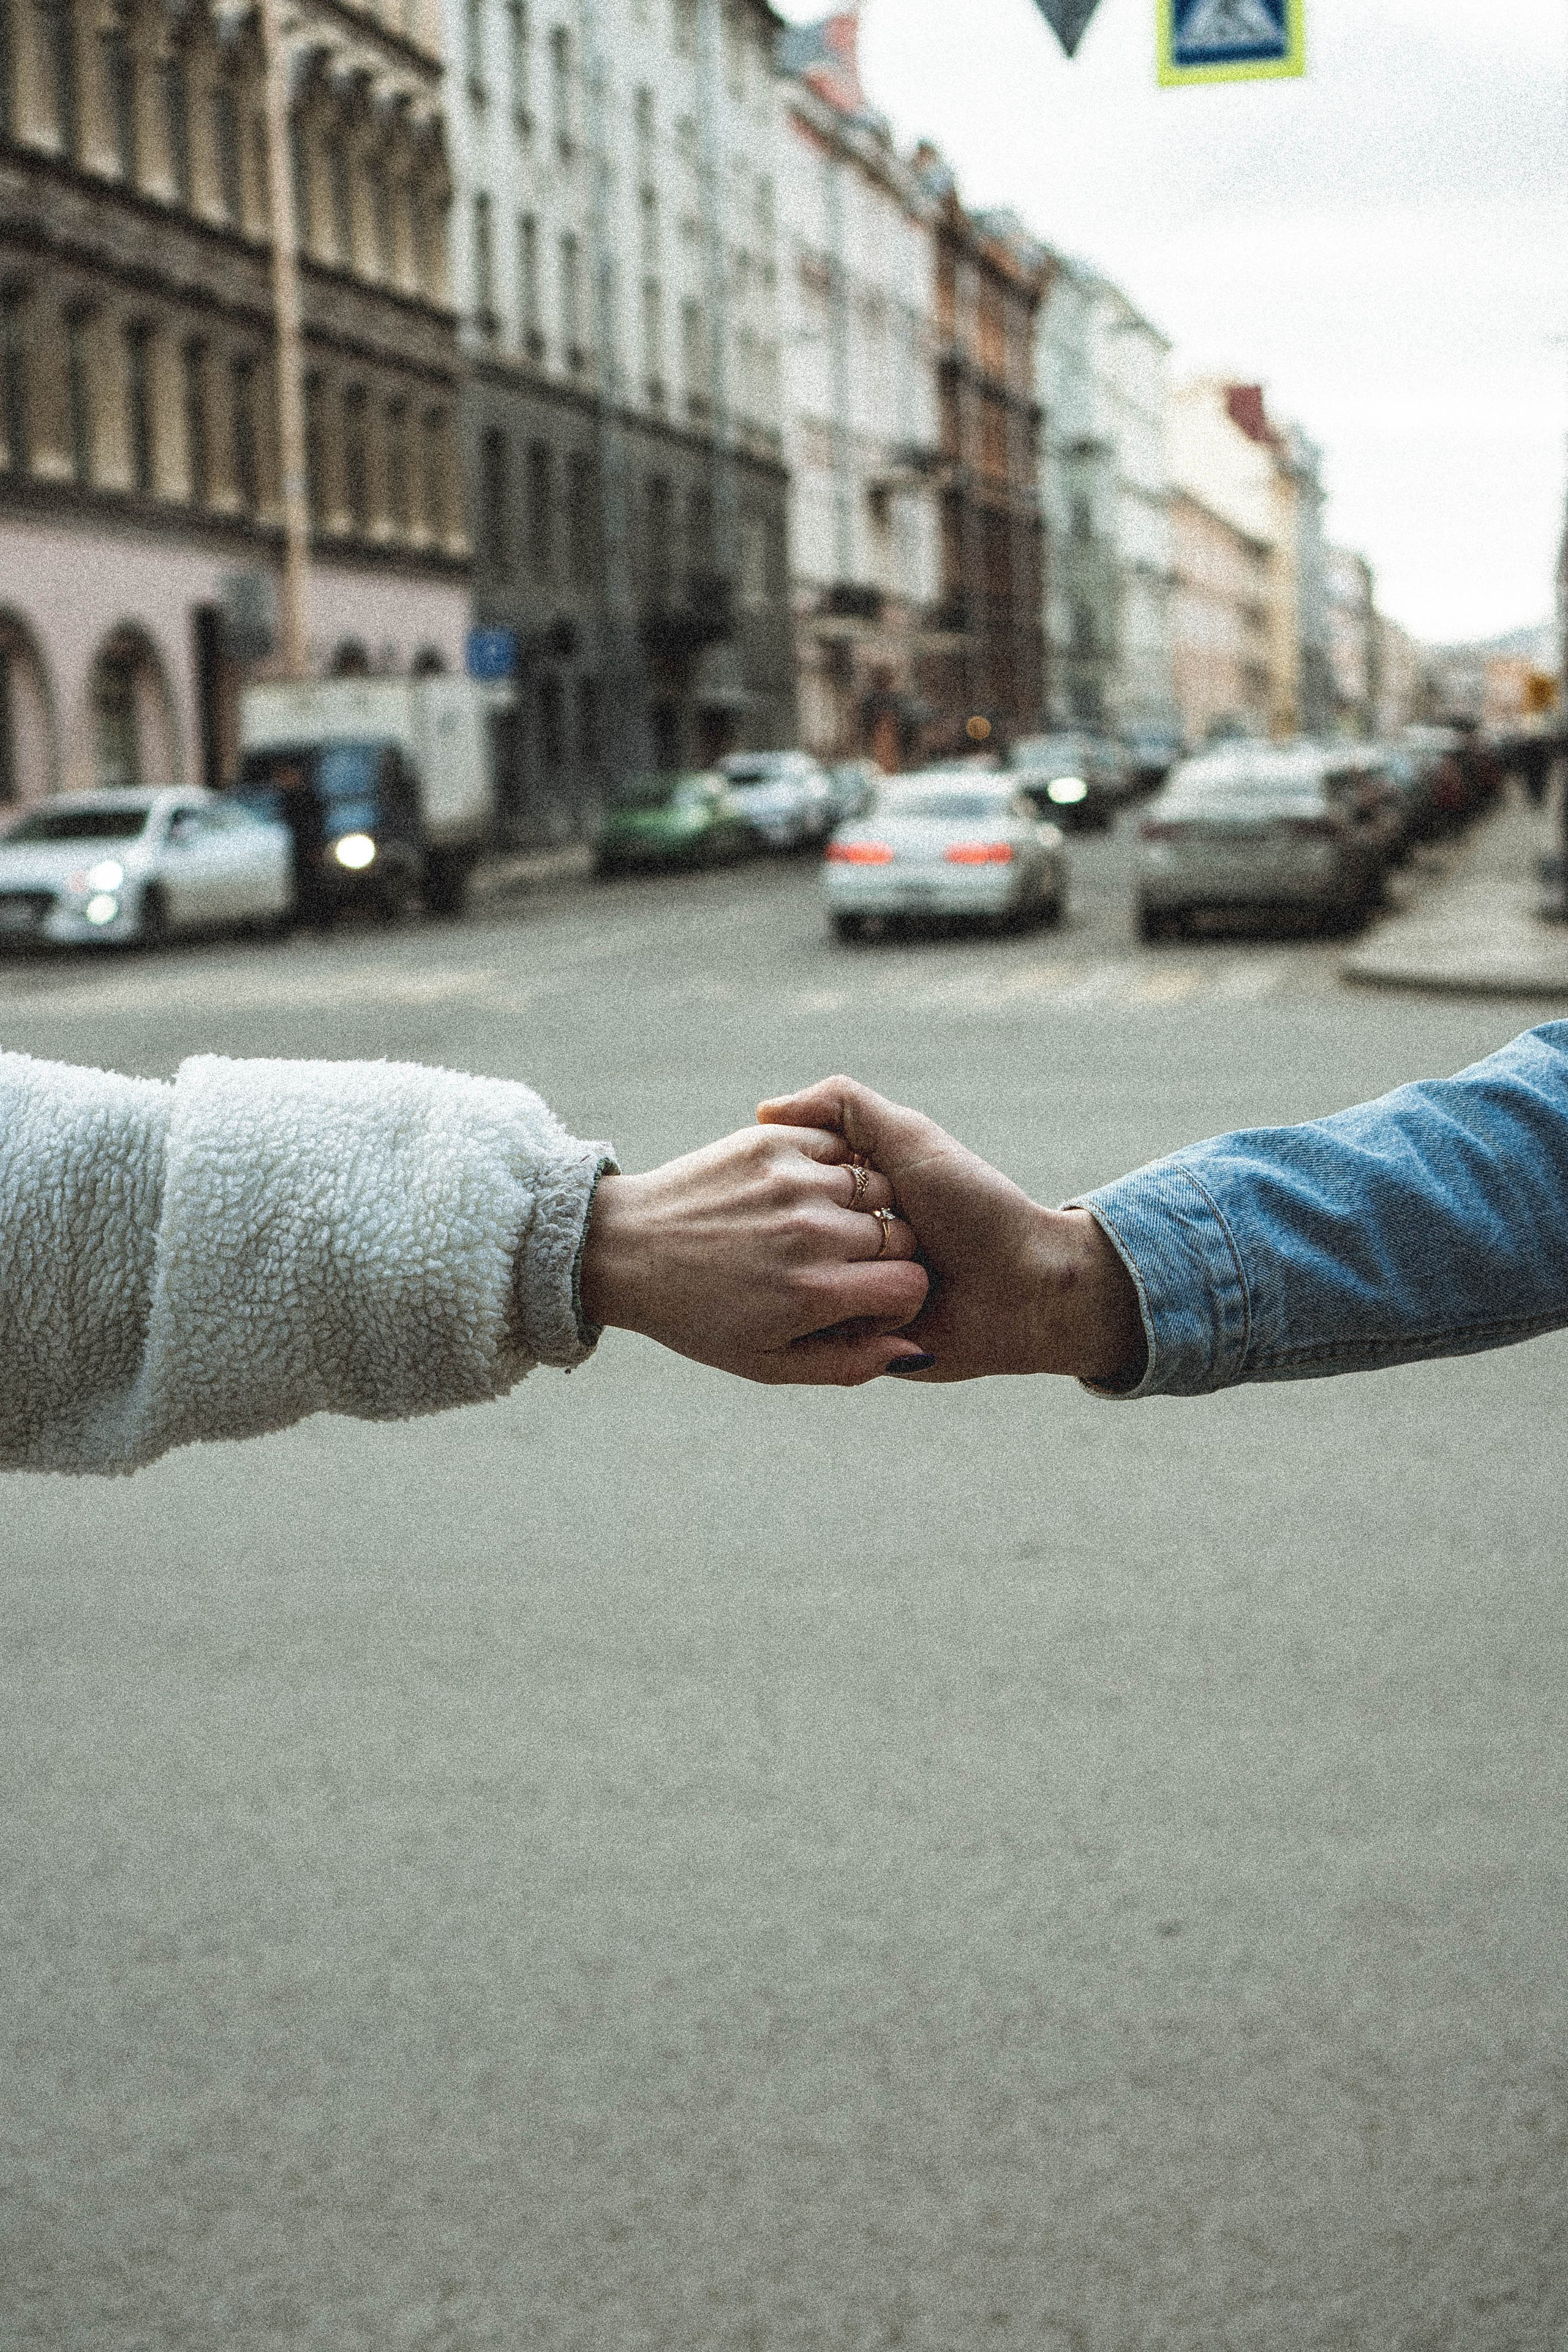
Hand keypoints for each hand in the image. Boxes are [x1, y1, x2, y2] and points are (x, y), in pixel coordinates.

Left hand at [579, 1123, 930, 1383]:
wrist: (622, 1249)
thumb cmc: (697, 1316)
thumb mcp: (766, 1363)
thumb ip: (848, 1365)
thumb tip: (920, 1353)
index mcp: (814, 1292)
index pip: (910, 1284)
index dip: (895, 1297)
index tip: (864, 1298)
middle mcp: (810, 1232)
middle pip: (898, 1235)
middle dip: (880, 1254)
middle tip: (839, 1263)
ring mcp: (792, 1181)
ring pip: (876, 1186)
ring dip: (860, 1207)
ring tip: (820, 1224)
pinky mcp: (771, 1141)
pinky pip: (840, 1147)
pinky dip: (834, 1167)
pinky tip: (803, 1190)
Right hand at [756, 1077, 1143, 1385]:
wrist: (1026, 1289)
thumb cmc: (974, 1206)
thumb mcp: (909, 1138)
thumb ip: (844, 1106)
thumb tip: (762, 1108)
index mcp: (855, 1190)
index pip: (793, 1179)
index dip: (808, 1181)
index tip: (844, 1182)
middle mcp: (848, 1239)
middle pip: (792, 1234)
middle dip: (824, 1235)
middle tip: (893, 1233)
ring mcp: (851, 1288)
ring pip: (800, 1284)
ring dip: (841, 1280)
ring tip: (904, 1272)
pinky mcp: (858, 1334)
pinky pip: (822, 1331)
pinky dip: (848, 1320)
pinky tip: (881, 1310)